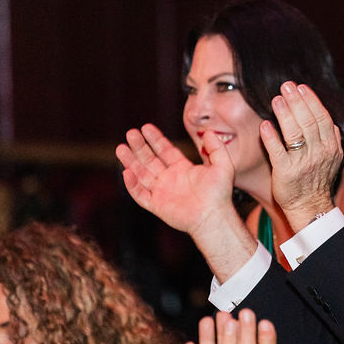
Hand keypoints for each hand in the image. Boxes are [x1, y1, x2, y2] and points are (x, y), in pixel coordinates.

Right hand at [116, 124, 233, 235]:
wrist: (213, 216)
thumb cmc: (219, 194)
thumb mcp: (223, 165)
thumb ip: (216, 148)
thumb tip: (208, 132)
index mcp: (182, 169)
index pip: (165, 151)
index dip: (155, 139)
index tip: (145, 127)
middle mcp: (170, 179)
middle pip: (150, 160)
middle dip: (140, 147)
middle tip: (130, 133)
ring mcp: (162, 192)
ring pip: (141, 174)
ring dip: (131, 161)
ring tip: (120, 148)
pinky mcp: (157, 205)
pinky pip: (140, 194)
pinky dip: (132, 184)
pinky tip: (126, 172)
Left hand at [260, 82, 342, 230]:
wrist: (310, 207)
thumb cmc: (317, 181)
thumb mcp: (332, 160)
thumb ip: (332, 141)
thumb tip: (332, 124)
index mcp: (330, 146)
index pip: (322, 118)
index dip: (311, 101)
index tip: (301, 88)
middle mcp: (318, 152)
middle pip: (308, 121)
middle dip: (297, 101)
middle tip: (286, 86)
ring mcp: (302, 162)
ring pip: (294, 133)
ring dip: (285, 114)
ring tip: (276, 99)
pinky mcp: (286, 172)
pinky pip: (278, 152)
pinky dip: (271, 138)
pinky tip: (265, 125)